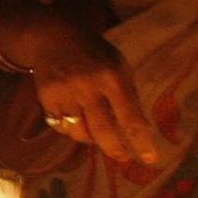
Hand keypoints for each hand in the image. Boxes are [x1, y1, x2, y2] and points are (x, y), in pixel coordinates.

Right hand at [0, 4, 163, 168]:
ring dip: (92, 139)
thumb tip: (140, 131)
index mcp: (113, 77)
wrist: (54, 38)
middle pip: (103, 132)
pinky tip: (77, 120)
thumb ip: (127, 95)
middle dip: (115, 149)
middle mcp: (88, 87)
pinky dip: (71, 129)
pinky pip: (61, 127)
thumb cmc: (95, 54)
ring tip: (98, 135)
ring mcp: (64, 93)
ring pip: (79, 133)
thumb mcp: (118, 66)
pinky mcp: (46, 98)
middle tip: (123, 156)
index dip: (142, 141)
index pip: (131, 117)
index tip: (150, 159)